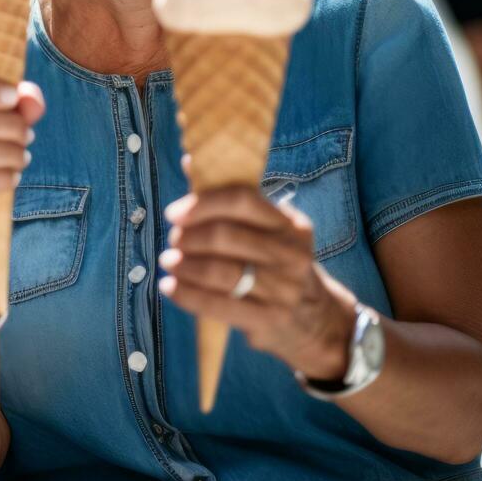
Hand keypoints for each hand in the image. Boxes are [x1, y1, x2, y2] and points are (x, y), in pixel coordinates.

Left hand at [157, 182, 356, 380]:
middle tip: (173, 240)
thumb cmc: (276, 265)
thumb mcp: (267, 232)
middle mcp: (291, 254)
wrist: (314, 319)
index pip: (243, 200)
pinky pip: (218, 304)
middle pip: (225, 237)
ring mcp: (283, 289)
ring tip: (167, 261)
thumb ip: (229, 202)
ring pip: (220, 272)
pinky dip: (186, 294)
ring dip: (184, 265)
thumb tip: (191, 161)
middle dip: (189, 237)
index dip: (203, 203)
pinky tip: (169, 287)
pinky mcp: (269, 319)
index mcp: (290, 224)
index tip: (174, 213)